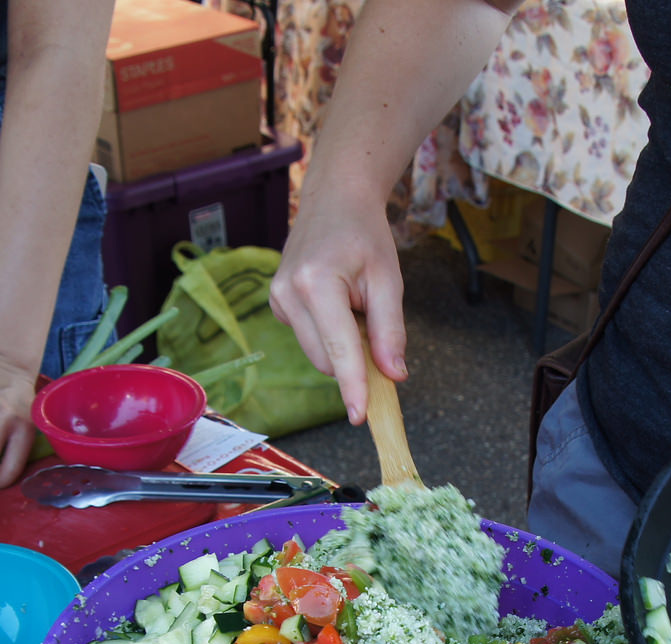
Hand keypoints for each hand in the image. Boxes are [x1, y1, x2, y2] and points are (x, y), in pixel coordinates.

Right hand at [269, 190, 406, 423]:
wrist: (335, 199)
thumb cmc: (364, 233)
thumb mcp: (388, 279)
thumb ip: (391, 330)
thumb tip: (393, 375)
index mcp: (316, 283)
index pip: (339, 349)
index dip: (353, 385)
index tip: (360, 416)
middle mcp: (288, 293)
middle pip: (327, 358)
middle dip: (355, 358)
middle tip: (376, 323)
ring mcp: (277, 298)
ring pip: (317, 353)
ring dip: (342, 344)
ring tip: (355, 303)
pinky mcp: (276, 303)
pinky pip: (309, 337)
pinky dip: (329, 332)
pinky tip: (337, 301)